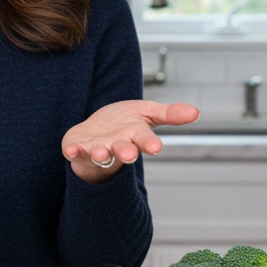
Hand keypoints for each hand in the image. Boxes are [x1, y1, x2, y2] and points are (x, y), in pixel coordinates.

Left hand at [62, 100, 199, 183]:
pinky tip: (71, 149)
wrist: (96, 132)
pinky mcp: (77, 148)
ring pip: (100, 153)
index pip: (145, 140)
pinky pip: (75, 151)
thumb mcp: (147, 113)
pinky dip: (73, 151)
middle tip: (129, 154)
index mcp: (135, 136)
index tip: (156, 147)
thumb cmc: (124, 124)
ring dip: (100, 153)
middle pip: (123, 150)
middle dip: (125, 151)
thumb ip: (169, 114)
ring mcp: (97, 149)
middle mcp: (117, 145)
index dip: (149, 143)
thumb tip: (195, 112)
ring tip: (100, 152)